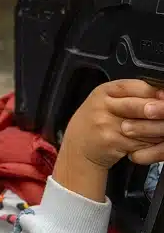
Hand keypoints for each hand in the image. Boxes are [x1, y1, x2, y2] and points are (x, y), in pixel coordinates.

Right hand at [54, 80, 163, 201]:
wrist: (77, 145)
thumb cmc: (96, 122)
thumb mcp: (107, 102)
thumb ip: (131, 96)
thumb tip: (161, 94)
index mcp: (104, 91)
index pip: (136, 87)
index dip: (156, 93)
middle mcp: (103, 105)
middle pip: (140, 106)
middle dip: (160, 110)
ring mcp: (106, 124)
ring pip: (144, 126)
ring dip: (159, 129)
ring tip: (163, 129)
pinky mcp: (112, 141)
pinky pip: (140, 141)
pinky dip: (152, 143)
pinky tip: (153, 141)